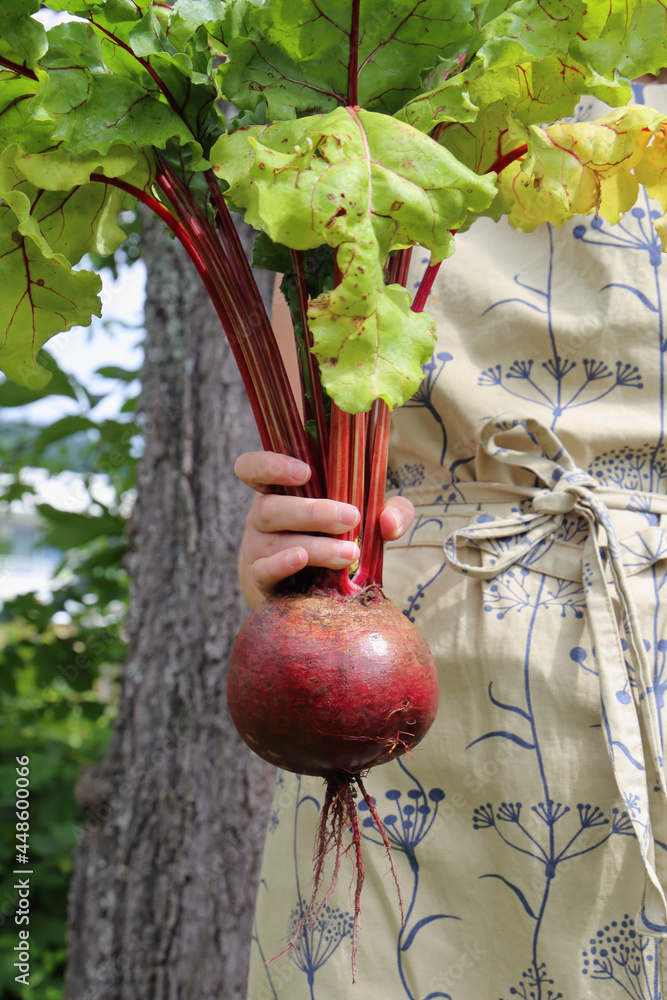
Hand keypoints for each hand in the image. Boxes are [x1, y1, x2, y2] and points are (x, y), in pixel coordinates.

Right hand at [235, 451, 414, 604]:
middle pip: (271, 507)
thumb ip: (390, 511)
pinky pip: (264, 570)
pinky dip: (282, 564)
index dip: (270, 465)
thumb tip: (389, 522)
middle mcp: (261, 515)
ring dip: (315, 546)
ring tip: (349, 554)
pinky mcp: (260, 577)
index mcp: (279, 490)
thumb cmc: (337, 537)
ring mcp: (256, 547)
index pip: (253, 468)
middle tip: (351, 517)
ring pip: (275, 540)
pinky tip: (302, 560)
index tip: (304, 472)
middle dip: (313, 512)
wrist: (309, 585)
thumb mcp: (367, 517)